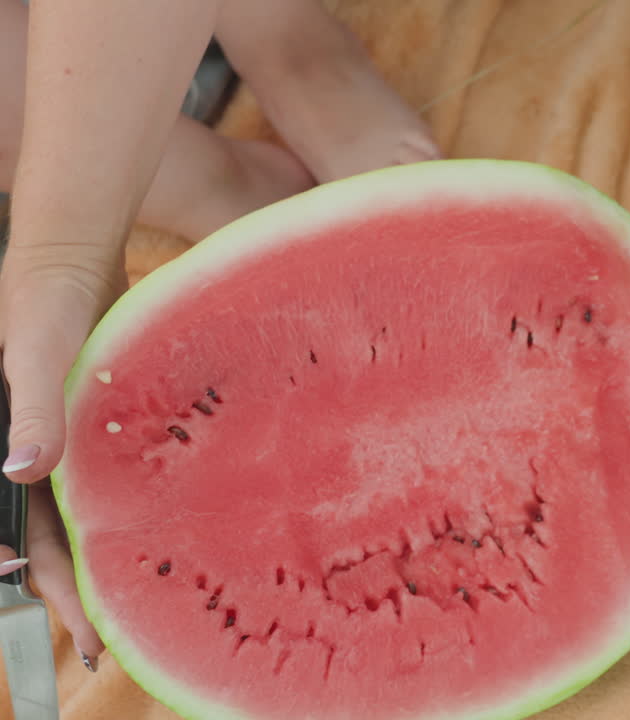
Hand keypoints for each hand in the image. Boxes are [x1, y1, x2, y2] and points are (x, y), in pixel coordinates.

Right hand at [0, 237, 128, 667]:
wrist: (69, 260)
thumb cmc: (44, 302)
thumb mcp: (37, 351)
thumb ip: (31, 407)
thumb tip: (20, 468)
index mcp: (8, 449)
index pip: (23, 537)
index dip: (46, 586)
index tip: (78, 633)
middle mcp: (30, 456)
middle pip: (48, 542)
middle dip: (71, 595)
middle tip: (103, 649)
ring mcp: (60, 445)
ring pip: (74, 519)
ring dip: (96, 562)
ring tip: (131, 608)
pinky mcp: (88, 428)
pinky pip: (96, 483)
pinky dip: (114, 515)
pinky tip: (151, 536)